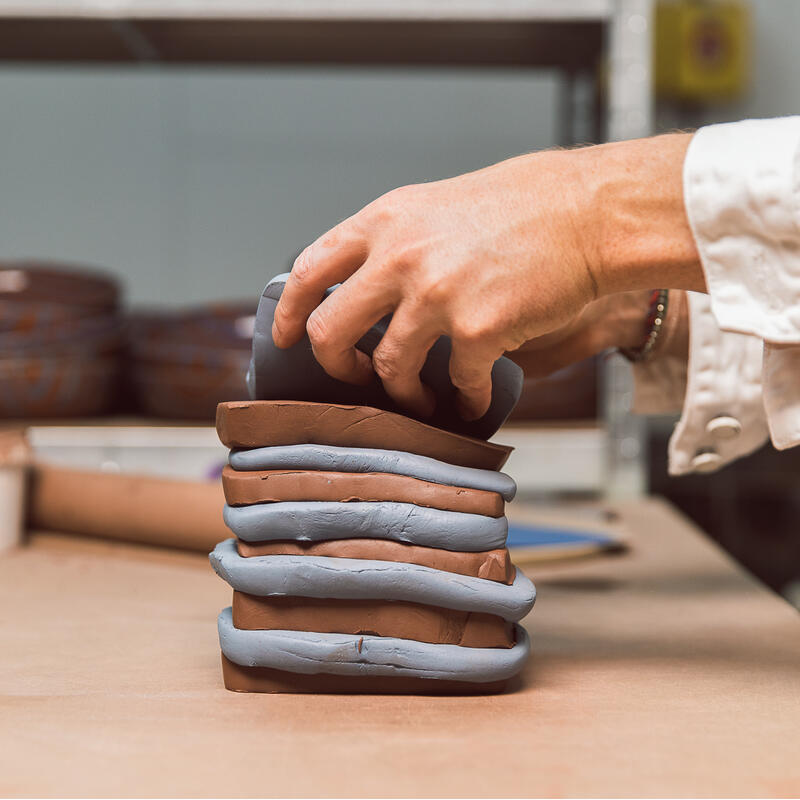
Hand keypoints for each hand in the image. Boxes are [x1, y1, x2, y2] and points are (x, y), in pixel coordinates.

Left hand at [272, 134, 701, 419]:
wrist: (587, 212)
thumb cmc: (521, 206)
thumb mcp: (437, 206)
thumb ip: (395, 242)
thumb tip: (367, 286)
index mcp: (385, 222)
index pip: (309, 270)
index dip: (291, 312)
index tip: (289, 337)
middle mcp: (400, 257)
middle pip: (332, 331)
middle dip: (338, 367)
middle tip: (357, 378)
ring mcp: (436, 294)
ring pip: (390, 368)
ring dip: (404, 396)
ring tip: (423, 401)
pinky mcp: (478, 329)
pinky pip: (457, 384)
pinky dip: (465, 400)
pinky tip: (474, 401)